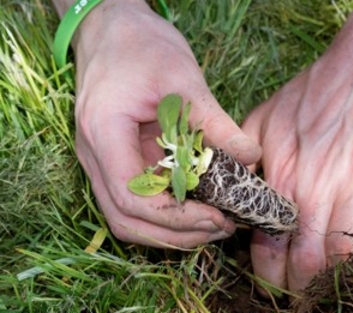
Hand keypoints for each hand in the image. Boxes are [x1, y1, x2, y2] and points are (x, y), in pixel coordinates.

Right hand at [71, 0, 260, 248]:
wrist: (113, 32)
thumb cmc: (143, 47)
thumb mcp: (184, 80)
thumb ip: (216, 123)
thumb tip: (252, 159)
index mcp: (104, 132)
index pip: (131, 196)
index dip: (175, 217)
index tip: (216, 216)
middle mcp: (94, 156)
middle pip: (126, 219)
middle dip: (176, 233)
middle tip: (220, 227)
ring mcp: (100, 162)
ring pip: (127, 218)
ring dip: (170, 231)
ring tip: (213, 223)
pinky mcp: (115, 162)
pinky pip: (135, 202)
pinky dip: (165, 215)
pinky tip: (197, 208)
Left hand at [242, 0, 352, 290]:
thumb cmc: (311, 94)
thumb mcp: (263, 118)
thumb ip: (244, 158)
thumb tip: (230, 188)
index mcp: (283, 181)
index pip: (270, 248)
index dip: (268, 274)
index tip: (270, 280)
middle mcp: (317, 194)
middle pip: (307, 263)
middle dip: (299, 284)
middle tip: (296, 287)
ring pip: (343, 257)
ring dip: (331, 275)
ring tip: (322, 278)